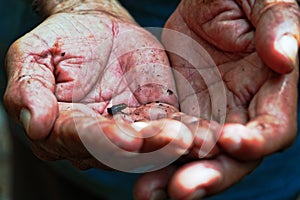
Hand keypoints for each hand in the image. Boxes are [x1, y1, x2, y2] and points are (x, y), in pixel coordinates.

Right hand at [3, 0, 193, 169]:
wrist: (95, 29)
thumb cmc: (62, 41)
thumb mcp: (33, 55)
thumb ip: (28, 89)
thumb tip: (34, 124)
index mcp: (61, 127)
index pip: (79, 138)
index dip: (102, 139)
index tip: (125, 137)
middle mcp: (95, 138)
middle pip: (121, 149)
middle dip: (149, 147)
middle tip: (176, 140)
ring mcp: (127, 129)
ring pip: (150, 142)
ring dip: (174, 142)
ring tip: (197, 139)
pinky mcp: (153, 115)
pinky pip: (171, 124)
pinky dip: (188, 128)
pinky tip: (205, 130)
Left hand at [134, 0, 298, 198]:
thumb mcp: (265, 0)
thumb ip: (278, 23)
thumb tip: (286, 58)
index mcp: (269, 89)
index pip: (272, 127)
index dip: (256, 139)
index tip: (230, 140)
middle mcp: (240, 109)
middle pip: (231, 155)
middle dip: (209, 174)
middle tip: (181, 190)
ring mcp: (208, 111)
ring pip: (195, 153)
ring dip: (174, 173)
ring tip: (150, 192)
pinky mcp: (180, 106)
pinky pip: (167, 134)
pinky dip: (153, 151)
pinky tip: (134, 165)